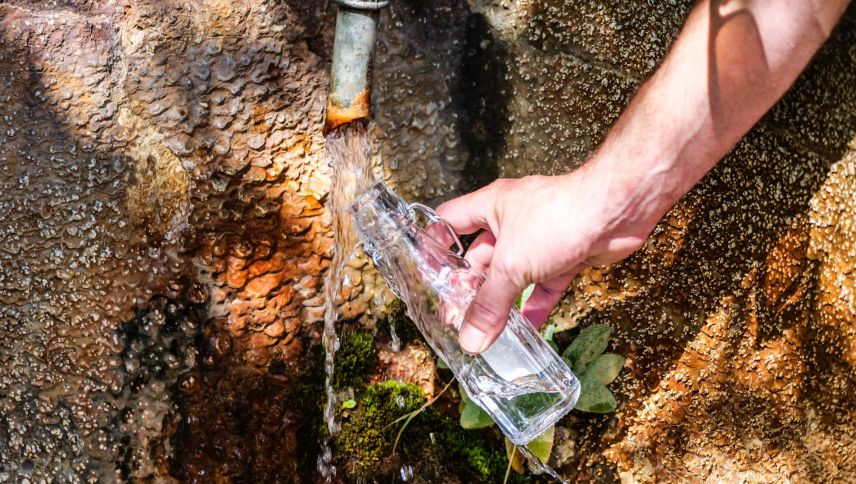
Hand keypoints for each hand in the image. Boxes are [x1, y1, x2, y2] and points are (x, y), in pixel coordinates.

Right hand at [436, 163, 657, 353]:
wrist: (616, 210)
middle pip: (480, 256)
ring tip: (485, 330)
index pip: (449, 220)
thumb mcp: (512, 264)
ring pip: (512, 274)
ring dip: (501, 301)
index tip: (426, 273)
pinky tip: (525, 330)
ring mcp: (539, 239)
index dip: (435, 244)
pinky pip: (543, 286)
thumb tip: (470, 340)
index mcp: (490, 207)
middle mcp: (512, 221)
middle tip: (455, 317)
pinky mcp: (564, 255)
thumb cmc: (559, 217)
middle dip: (469, 286)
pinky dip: (534, 306)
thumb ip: (489, 305)